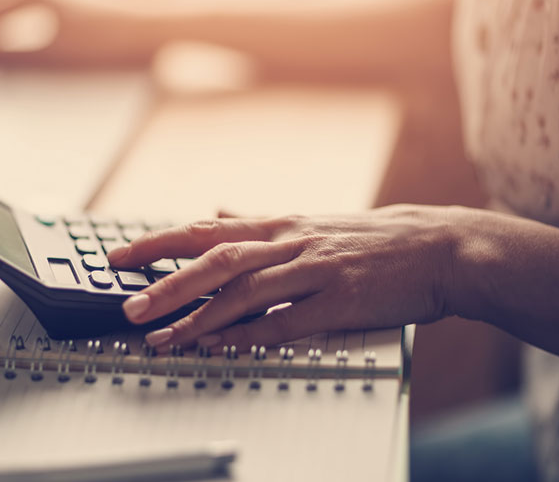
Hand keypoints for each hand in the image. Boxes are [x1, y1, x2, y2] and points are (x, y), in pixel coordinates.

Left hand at [105, 205, 482, 348]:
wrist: (442, 247)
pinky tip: (223, 347)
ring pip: (244, 293)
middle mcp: (290, 243)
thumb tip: (216, 211)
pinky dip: (251, 335)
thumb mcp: (309, 220)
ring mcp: (315, 271)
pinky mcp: (341, 302)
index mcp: (278, 225)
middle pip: (214, 261)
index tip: (117, 258)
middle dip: (165, 285)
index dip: (157, 243)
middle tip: (129, 307)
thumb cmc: (374, 239)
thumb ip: (258, 222)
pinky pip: (287, 321)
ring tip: (164, 338)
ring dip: (198, 318)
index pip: (203, 230)